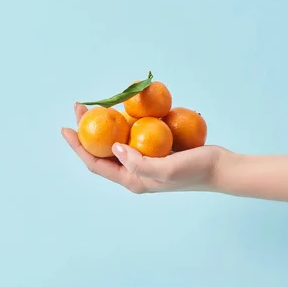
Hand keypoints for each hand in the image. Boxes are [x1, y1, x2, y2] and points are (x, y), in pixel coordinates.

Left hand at [61, 103, 224, 193]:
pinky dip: (126, 123)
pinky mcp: (156, 151)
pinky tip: (126, 109)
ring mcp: (146, 161)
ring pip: (117, 142)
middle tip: (80, 108)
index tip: (66, 127)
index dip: (78, 146)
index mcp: (132, 180)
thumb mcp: (168, 169)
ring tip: (98, 106)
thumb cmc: (196, 170)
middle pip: (103, 151)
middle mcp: (135, 172)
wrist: (222, 168)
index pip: (96, 163)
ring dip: (105, 125)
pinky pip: (135, 136)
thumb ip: (140, 163)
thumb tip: (115, 148)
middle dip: (87, 131)